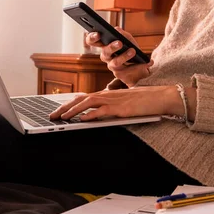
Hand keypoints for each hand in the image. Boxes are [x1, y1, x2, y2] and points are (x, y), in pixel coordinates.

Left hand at [49, 85, 190, 121]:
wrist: (160, 97)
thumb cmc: (144, 101)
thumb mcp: (123, 104)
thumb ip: (110, 108)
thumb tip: (97, 115)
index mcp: (107, 94)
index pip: (83, 98)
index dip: (69, 104)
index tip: (58, 111)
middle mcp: (107, 95)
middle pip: (81, 99)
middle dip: (64, 108)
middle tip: (52, 116)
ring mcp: (114, 100)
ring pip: (88, 103)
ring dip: (73, 111)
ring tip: (63, 118)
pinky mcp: (121, 108)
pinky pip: (103, 110)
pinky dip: (91, 114)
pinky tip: (83, 119)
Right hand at [86, 28, 153, 87]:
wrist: (138, 68)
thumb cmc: (130, 50)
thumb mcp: (128, 40)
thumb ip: (123, 35)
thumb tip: (117, 30)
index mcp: (105, 46)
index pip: (93, 42)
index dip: (92, 38)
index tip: (98, 34)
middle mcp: (106, 57)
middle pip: (104, 53)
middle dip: (111, 47)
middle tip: (120, 43)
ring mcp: (113, 67)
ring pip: (115, 63)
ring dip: (125, 56)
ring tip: (133, 51)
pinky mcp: (121, 75)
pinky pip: (129, 70)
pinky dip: (140, 65)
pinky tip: (148, 61)